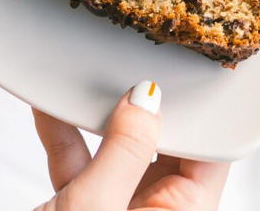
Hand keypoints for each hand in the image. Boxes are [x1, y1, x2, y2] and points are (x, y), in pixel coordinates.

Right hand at [33, 81, 228, 209]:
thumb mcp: (95, 209)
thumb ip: (124, 152)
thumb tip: (146, 99)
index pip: (209, 151)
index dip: (199, 109)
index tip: (185, 70)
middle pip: (164, 144)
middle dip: (144, 104)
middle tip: (132, 63)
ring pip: (119, 150)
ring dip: (97, 115)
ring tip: (90, 76)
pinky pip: (82, 164)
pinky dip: (66, 137)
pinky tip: (50, 106)